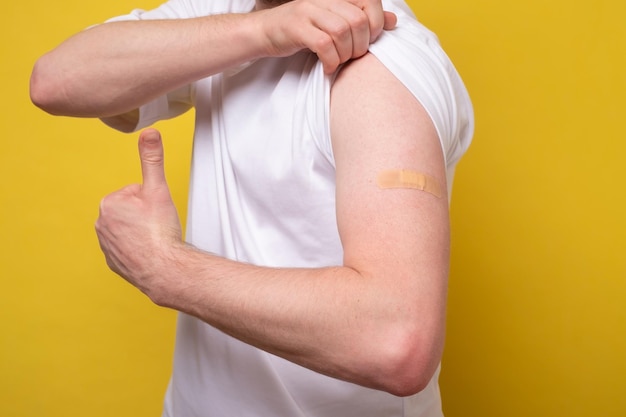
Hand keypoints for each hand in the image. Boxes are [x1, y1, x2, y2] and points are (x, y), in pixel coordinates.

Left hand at [95, 129, 181, 297]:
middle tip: (157, 225)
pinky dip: (139, 249)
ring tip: (155, 239)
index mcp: (109, 203)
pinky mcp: (113, 262)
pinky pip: (128, 249)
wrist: (163, 269)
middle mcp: (101, 224)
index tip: (157, 212)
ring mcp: (106, 245)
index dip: (151, 200)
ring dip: (142, 232)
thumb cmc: (159, 231)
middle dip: (145, 216)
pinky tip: (150, 252)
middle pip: (131, 211)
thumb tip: (150, 133)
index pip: (135, 192)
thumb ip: (152, 159)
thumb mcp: (158, 189)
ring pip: (130, 230)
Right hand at [259, 0, 396, 72]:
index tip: (367, 41)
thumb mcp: (335, 22)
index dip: (376, 24)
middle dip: (360, 45)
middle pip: (358, 21)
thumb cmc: (303, 30)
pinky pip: (324, 44)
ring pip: (342, 32)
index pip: (369, 2)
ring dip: (344, 54)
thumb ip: (363, 20)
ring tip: (337, 62)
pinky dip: (330, 60)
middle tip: (351, 56)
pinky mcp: (296, 27)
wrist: (264, 32)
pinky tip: (327, 66)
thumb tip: (393, 21)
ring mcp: (309, 11)